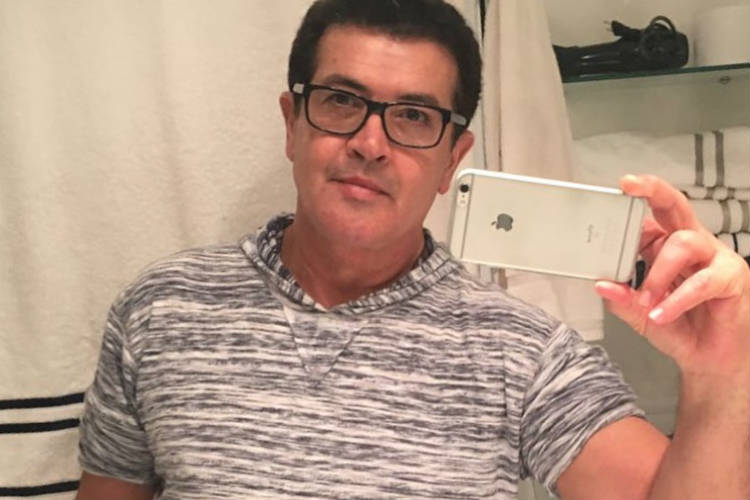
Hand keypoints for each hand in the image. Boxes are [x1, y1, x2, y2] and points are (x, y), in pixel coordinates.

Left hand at [594, 174, 749, 378]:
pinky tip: (661, 313)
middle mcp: (691, 244)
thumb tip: (602, 285)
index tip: (619, 189)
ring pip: (683, 243)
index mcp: (665, 245)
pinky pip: (702, 281)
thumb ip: (621, 298)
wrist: (708, 358)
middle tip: (631, 188)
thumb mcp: (639, 313)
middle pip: (675, 205)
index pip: (649, 216)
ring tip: (646, 300)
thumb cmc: (678, 326)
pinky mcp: (731, 278)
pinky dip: (677, 299)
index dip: (634, 202)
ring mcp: (714, 257)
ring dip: (658, 273)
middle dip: (653, 191)